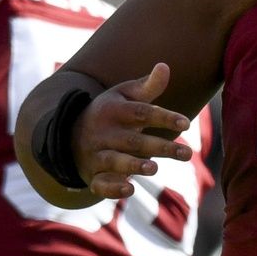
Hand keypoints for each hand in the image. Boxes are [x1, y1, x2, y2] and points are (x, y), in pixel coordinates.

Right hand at [72, 63, 192, 199]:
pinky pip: (100, 184)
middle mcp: (103, 134)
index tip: (186, 123)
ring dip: (133, 166)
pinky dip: (112, 189)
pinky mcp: (94, 176)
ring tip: (154, 168)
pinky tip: (129, 189)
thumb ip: (147, 86)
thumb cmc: (111, 113)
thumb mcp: (125, 96)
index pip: (140, 113)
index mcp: (113, 111)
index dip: (162, 117)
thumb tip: (164, 66)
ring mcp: (97, 156)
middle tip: (187, 153)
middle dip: (159, 147)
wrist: (70, 135)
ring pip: (115, 162)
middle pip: (132, 141)